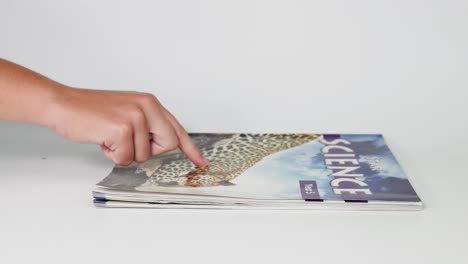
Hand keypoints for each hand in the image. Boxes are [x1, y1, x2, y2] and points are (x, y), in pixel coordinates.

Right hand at [47, 87, 207, 165]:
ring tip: (109, 136)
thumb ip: (147, 126)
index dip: (190, 148)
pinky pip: (126, 158)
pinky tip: (102, 139)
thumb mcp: (127, 112)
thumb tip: (161, 145)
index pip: (177, 129)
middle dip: (147, 151)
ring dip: (124, 153)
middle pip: (167, 145)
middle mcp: (147, 106)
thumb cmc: (91, 111)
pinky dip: (112, 155)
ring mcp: (136, 117)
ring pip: (143, 156)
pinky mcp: (122, 128)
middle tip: (126, 140)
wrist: (63, 104)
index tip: (201, 162)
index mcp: (150, 103)